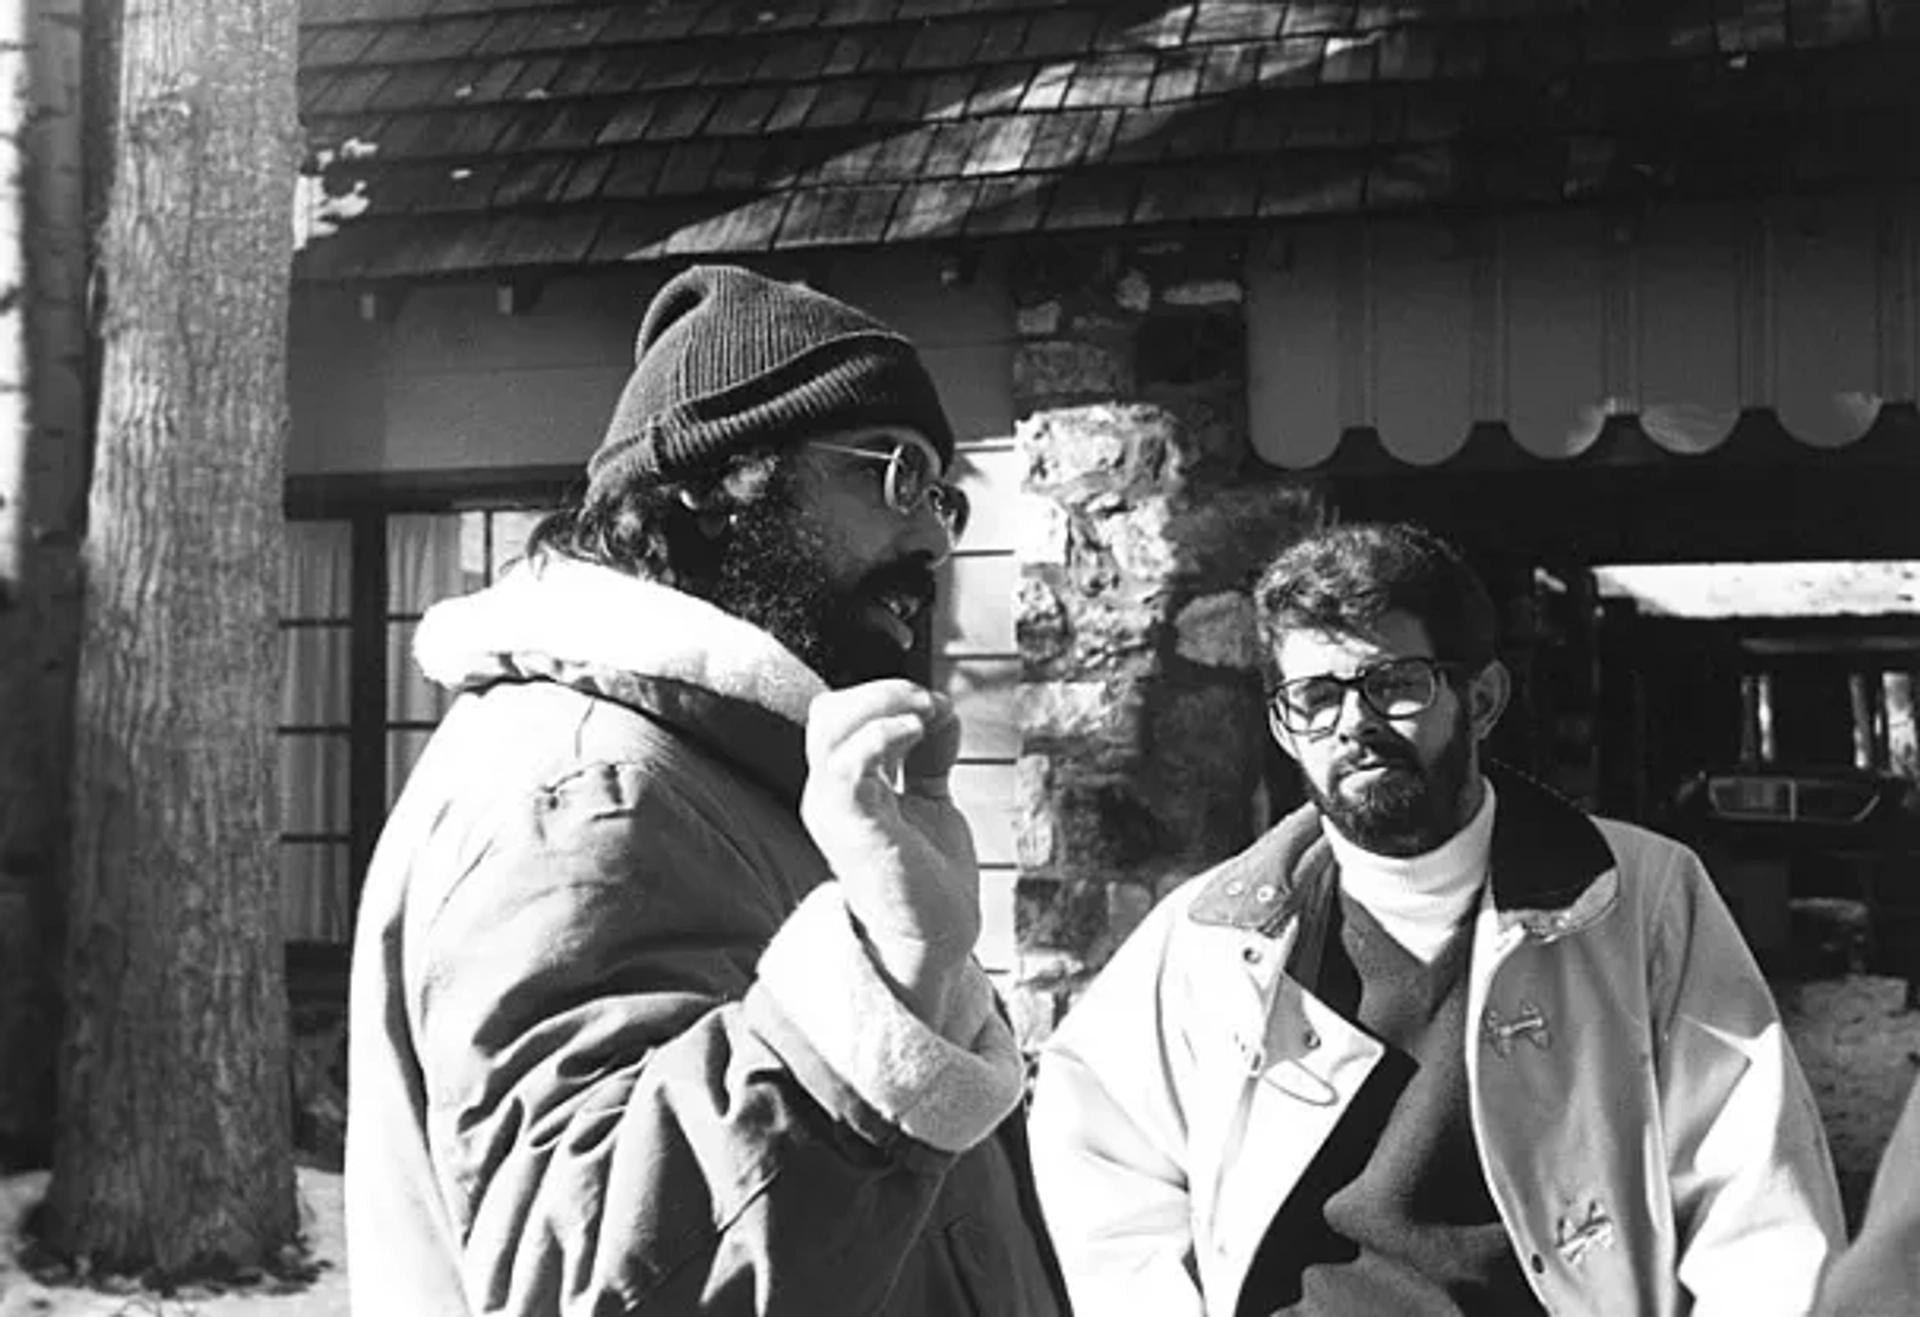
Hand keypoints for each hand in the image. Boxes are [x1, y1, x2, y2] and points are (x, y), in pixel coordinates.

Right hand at [801, 681, 979, 1027]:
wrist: (933, 942)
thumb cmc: (927, 882)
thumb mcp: (928, 801)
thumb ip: (926, 759)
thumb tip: (941, 713)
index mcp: (843, 788)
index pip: (839, 714)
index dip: (886, 696)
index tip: (938, 709)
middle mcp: (828, 794)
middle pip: (828, 711)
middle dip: (885, 692)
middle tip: (932, 705)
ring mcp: (834, 809)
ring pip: (830, 725)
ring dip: (887, 705)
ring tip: (929, 715)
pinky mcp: (852, 826)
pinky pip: (847, 762)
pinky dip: (884, 734)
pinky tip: (918, 734)